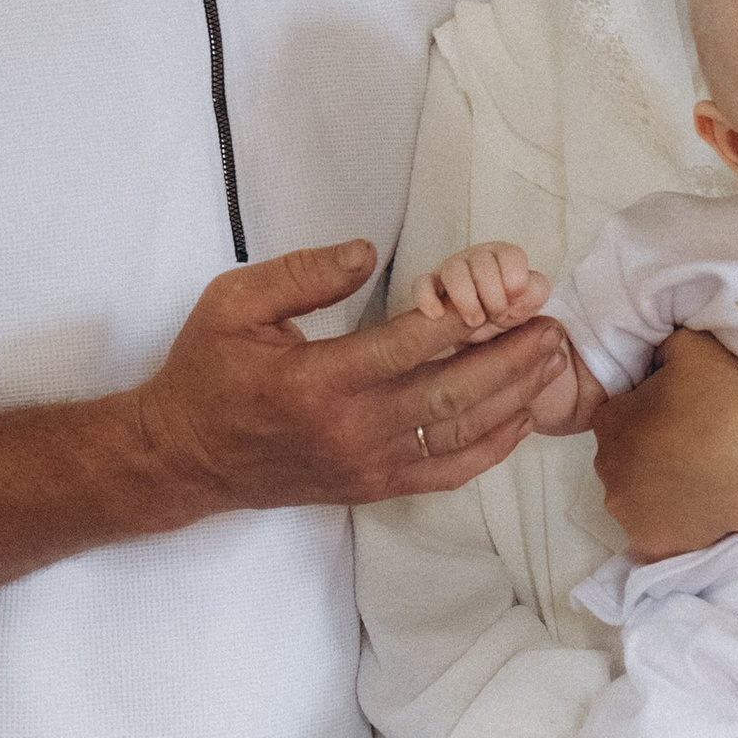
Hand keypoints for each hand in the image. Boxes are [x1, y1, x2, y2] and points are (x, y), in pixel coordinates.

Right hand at [137, 238, 571, 512]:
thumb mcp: (234, 304)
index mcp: (316, 381)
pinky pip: (446, 472)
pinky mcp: (373, 487)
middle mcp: (350, 429)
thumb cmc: (207, 374)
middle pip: (452, 393)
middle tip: (553, 323)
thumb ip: (303, 274)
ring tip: (551, 359)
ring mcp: (366, 465)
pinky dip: (492, 448)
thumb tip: (369, 251)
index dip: (465, 318)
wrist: (185, 459)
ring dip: (514, 396)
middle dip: (511, 357)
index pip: (408, 347)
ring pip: (459, 434)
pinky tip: (522, 418)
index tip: (510, 290)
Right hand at [414, 241, 550, 334]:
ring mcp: (451, 269)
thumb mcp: (530, 301)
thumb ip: (536, 290)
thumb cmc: (509, 308)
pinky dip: (427, 298)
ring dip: (466, 300)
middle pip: (482, 264)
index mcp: (503, 255)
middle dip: (493, 297)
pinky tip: (437, 314)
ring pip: (452, 271)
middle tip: (498, 316)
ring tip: (475, 321)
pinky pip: (421, 284)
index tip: (515, 301)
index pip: (511, 256)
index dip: (515, 282)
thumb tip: (527, 287)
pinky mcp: (431, 286)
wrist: (485, 328)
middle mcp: (476, 257)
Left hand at [591, 328, 737, 562]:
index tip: (678, 415)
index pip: (616, 414)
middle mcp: (607, 471)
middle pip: (621, 457)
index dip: (646, 412)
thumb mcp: (691, 347)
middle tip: (690, 446)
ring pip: (634, 495)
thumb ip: (661, 349)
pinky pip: (654, 529)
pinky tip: (697, 508)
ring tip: (697, 479)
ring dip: (655, 487)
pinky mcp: (651, 543)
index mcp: (611, 423)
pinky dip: (670, 521)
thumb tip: (655, 359)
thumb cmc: (728, 404)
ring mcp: (627, 512)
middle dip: (646, 451)